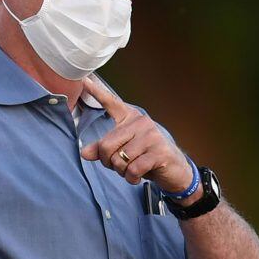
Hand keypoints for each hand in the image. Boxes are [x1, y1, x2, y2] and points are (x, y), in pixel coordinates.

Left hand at [79, 77, 192, 193]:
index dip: (97, 92)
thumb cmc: (146, 157)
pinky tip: (138, 176)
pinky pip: (132, 170)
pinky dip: (131, 178)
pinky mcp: (158, 152)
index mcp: (131, 118)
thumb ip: (103, 149)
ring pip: (119, 160)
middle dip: (108, 162)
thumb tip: (84, 153)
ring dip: (122, 172)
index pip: (111, 103)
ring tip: (132, 169)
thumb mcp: (123, 151)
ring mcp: (151, 136)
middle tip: (119, 165)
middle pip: (107, 145)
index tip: (84, 79)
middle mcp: (141, 122)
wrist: (175, 170)